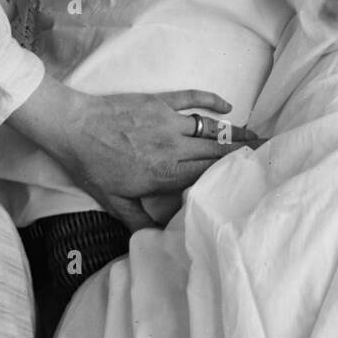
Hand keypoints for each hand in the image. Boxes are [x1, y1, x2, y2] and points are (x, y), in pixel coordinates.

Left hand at [6, 75, 262, 230]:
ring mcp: (169, 120)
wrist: (73, 127)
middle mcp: (172, 146)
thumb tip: (157, 239)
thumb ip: (137, 220)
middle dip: (241, 156)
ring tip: (254, 137)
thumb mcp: (112, 201)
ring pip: (210, 128)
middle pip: (215, 152)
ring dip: (234, 133)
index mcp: (163, 173)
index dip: (228, 178)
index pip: (204, 177)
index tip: (249, 180)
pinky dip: (213, 100)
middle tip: (264, 157)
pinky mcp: (161, 101)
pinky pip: (194, 99)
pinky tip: (228, 106)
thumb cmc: (91, 166)